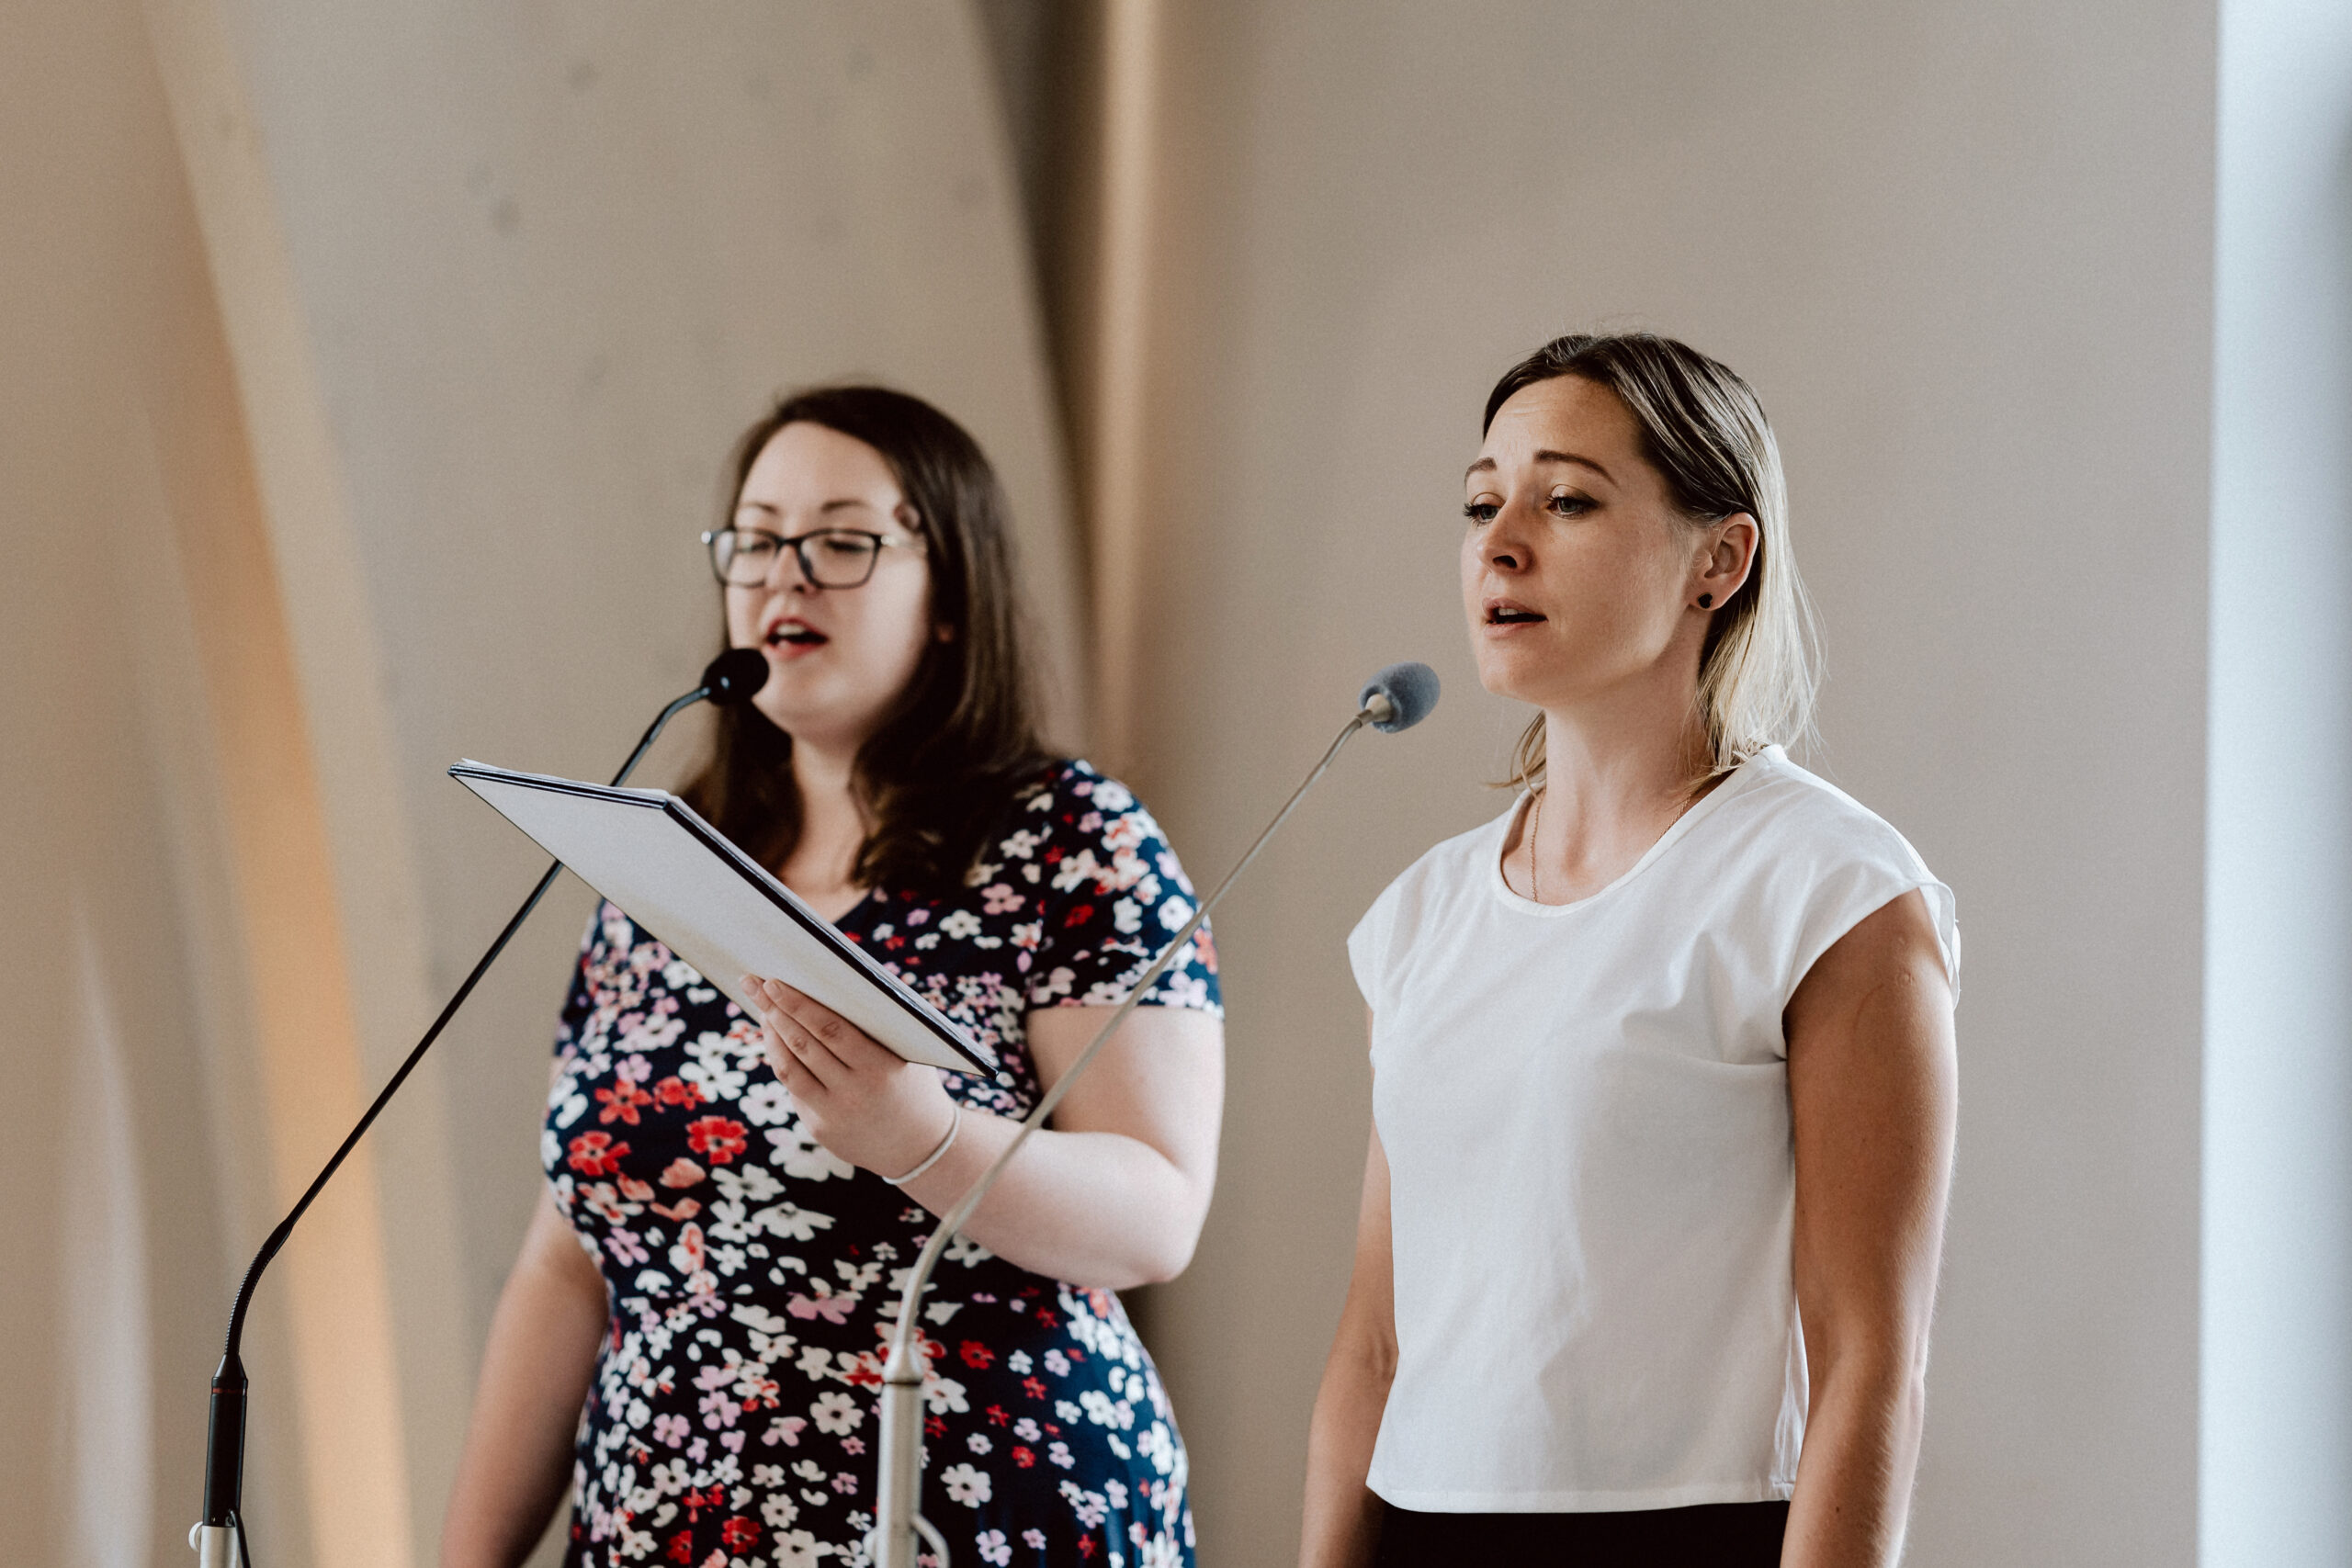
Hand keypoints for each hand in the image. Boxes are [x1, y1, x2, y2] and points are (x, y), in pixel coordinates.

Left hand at [742, 976, 958, 1178]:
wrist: (921, 1146)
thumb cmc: (914, 1084)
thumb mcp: (908, 1052)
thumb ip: (878, 1023)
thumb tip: (834, 982)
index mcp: (880, 1068)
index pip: (830, 1029)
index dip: (799, 1005)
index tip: (775, 982)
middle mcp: (854, 1092)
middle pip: (803, 1045)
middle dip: (775, 1011)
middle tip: (755, 983)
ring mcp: (833, 1114)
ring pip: (789, 1068)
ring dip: (771, 1035)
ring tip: (763, 1009)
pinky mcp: (819, 1128)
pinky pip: (793, 1087)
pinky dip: (780, 1059)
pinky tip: (775, 1038)